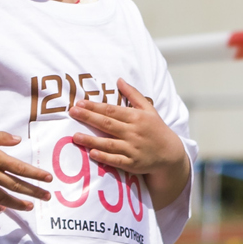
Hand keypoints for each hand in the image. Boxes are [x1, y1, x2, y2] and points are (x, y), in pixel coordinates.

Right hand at [0, 128, 53, 213]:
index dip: (37, 175)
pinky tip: (1, 210)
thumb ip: (1, 138)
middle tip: (47, 197)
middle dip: (34, 192)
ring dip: (18, 203)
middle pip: (16, 185)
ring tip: (30, 207)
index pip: (21, 169)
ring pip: (3, 198)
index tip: (49, 179)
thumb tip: (18, 140)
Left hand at [69, 80, 189, 203]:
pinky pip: (116, 160)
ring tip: (75, 136)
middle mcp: (134, 132)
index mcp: (136, 117)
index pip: (112, 110)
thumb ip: (133, 95)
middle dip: (89, 117)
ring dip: (91, 140)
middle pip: (107, 123)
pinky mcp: (132, 163)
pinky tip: (92, 153)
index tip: (80, 103)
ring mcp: (132, 149)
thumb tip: (119, 80)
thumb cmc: (156, 129)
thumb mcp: (149, 109)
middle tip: (72, 112)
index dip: (95, 106)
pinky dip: (104, 157)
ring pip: (109, 143)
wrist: (170, 153)